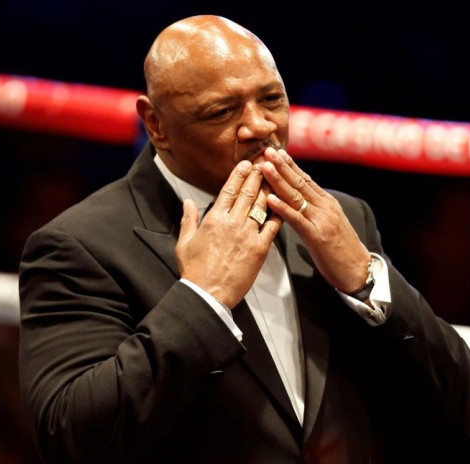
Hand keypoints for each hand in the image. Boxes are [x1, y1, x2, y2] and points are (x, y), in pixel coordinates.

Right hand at [176, 161, 282, 308]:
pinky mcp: (260, 249)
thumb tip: (187, 202)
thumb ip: (188, 220)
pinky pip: (272, 226)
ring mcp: (247, 235)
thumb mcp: (185, 243)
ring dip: (268, 189)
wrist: (208, 294)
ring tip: (275, 177)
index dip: (239, 174)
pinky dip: (278, 214)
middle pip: (247, 193)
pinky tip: (284, 204)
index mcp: (213, 219)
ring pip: (261, 205)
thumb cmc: (194, 271)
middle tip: (265, 163)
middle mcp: (232, 222)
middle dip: (257, 175)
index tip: (247, 164)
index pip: (229, 190)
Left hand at [262, 147, 370, 293]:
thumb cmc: (341, 250)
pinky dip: (282, 208)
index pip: (305, 179)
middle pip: (300, 182)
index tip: (277, 152)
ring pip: (296, 196)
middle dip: (282, 166)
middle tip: (267, 150)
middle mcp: (325, 206)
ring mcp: (321, 220)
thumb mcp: (329, 224)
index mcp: (327, 203)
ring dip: (279, 180)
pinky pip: (296, 219)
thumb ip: (315, 210)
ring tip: (265, 167)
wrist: (359, 270)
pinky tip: (270, 198)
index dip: (290, 165)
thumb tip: (300, 201)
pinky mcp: (317, 236)